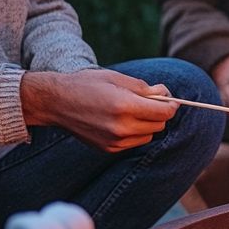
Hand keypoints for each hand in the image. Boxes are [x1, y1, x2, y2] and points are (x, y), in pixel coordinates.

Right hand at [20, 69, 180, 151]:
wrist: (56, 103)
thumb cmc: (87, 85)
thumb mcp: (117, 78)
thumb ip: (144, 89)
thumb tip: (165, 95)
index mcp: (125, 107)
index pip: (164, 112)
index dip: (171, 105)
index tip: (169, 100)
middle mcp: (121, 128)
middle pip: (159, 125)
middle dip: (159, 113)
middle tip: (149, 101)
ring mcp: (115, 141)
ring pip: (149, 136)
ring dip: (147, 124)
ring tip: (131, 110)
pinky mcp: (109, 149)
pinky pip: (134, 142)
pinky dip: (134, 133)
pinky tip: (120, 121)